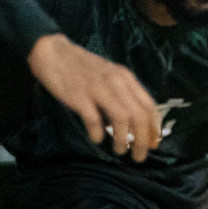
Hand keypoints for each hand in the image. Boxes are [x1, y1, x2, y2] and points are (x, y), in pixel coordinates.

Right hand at [27, 34, 160, 161]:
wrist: (53, 52)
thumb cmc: (83, 68)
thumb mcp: (111, 76)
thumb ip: (124, 94)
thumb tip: (136, 123)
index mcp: (126, 78)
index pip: (149, 106)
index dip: (154, 128)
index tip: (153, 144)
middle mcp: (116, 83)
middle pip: (139, 115)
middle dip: (143, 140)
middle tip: (140, 156)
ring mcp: (97, 89)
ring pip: (121, 118)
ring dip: (123, 139)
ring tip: (120, 151)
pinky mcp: (78, 96)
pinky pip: (93, 119)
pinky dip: (98, 132)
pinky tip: (97, 139)